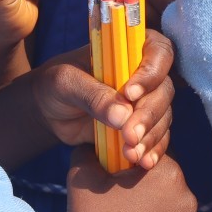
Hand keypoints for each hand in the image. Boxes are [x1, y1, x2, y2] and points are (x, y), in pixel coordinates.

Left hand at [33, 32, 176, 169]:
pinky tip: (143, 162)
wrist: (48, 110)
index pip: (158, 52)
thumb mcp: (66, 83)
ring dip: (151, 136)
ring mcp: (146, 100)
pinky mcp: (142, 124)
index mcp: (130, 49)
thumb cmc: (56, 84)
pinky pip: (158, 136)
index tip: (130, 95)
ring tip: (132, 154)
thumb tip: (123, 116)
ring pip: (164, 115)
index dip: (151, 72)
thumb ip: (92, 95)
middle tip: (130, 135)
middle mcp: (145, 73)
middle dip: (148, 115)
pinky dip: (153, 149)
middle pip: (163, 89)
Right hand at [65, 146, 197, 211]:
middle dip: (146, 189)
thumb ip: (88, 153)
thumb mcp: (82, 179)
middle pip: (164, 183)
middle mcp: (187, 195)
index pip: (153, 159)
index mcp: (168, 173)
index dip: (133, 167)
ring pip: (171, 208)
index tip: (118, 180)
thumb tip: (91, 143)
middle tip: (121, 205)